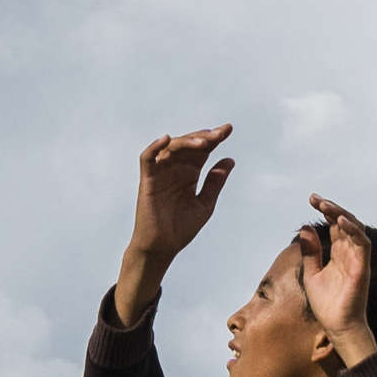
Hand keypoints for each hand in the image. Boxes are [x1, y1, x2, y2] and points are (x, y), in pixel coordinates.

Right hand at [125, 127, 235, 281]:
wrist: (163, 247)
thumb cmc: (181, 228)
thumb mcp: (205, 203)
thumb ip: (215, 182)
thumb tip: (230, 160)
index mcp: (190, 174)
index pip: (202, 150)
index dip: (214, 138)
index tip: (228, 129)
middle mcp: (175, 170)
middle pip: (189, 145)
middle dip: (204, 137)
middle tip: (219, 134)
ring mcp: (161, 173)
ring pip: (171, 147)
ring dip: (186, 142)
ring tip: (203, 142)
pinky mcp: (147, 181)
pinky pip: (147, 159)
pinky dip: (154, 147)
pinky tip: (166, 139)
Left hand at [297, 196, 376, 362]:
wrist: (337, 327)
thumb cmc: (327, 304)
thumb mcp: (312, 274)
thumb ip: (311, 252)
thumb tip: (305, 229)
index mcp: (338, 254)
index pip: (334, 226)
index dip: (325, 211)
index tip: (312, 199)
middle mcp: (350, 253)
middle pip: (345, 223)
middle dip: (331, 208)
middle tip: (315, 199)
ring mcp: (357, 259)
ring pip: (355, 228)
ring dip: (341, 214)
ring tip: (325, 206)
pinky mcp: (362, 267)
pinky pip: (362, 243)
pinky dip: (353, 230)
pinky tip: (339, 221)